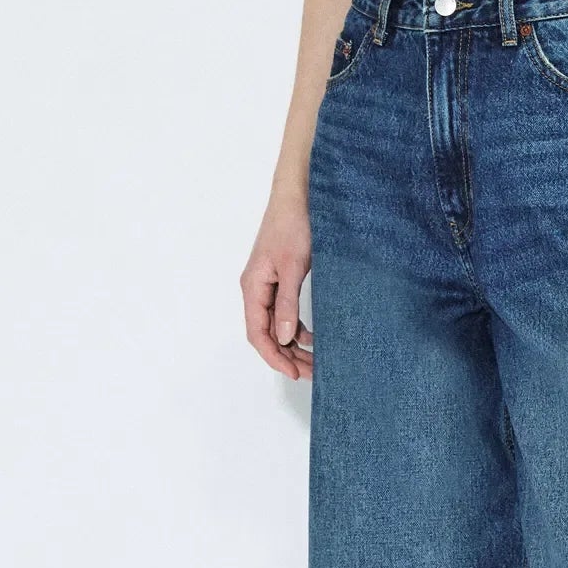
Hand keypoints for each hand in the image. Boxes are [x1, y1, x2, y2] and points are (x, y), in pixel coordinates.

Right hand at [241, 192, 314, 381]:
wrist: (298, 195)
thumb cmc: (293, 224)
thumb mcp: (293, 266)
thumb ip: (287, 303)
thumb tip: (285, 336)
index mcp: (253, 287)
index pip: (258, 334)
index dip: (275, 357)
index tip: (294, 373)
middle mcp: (256, 288)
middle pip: (266, 333)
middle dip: (287, 356)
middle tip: (311, 373)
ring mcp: (267, 284)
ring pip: (276, 325)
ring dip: (292, 344)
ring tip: (314, 360)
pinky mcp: (279, 278)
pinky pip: (283, 312)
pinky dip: (296, 327)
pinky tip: (312, 336)